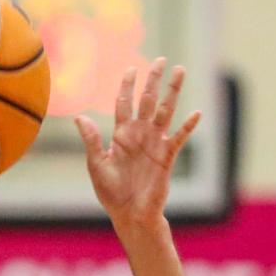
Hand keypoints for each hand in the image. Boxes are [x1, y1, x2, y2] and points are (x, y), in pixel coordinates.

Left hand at [75, 57, 200, 230]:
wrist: (130, 214)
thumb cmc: (112, 193)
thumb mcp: (97, 165)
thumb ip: (91, 140)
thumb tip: (80, 117)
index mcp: (122, 134)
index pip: (124, 103)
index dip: (127, 85)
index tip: (131, 68)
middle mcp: (140, 134)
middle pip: (147, 100)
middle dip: (153, 79)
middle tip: (160, 60)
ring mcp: (154, 144)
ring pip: (165, 111)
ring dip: (172, 92)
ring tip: (180, 71)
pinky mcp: (166, 157)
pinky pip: (178, 138)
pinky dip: (187, 126)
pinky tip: (196, 113)